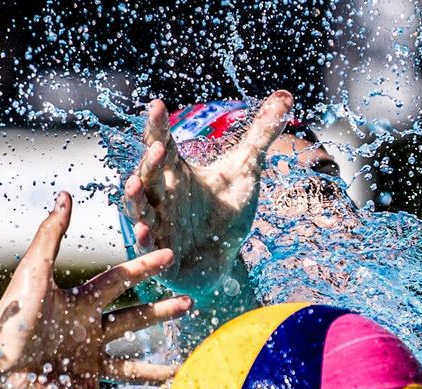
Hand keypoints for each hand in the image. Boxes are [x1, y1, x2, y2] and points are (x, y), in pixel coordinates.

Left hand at [0, 192, 191, 388]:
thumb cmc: (8, 316)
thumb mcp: (34, 272)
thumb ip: (51, 235)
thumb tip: (66, 194)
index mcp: (79, 304)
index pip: (118, 282)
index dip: (143, 268)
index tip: (169, 255)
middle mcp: (86, 333)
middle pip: (132, 322)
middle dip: (160, 314)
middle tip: (188, 305)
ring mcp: (83, 365)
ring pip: (129, 370)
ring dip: (156, 373)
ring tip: (184, 373)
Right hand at [122, 91, 293, 298]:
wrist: (224, 260)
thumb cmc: (227, 213)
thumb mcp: (247, 170)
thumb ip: (260, 134)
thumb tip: (286, 96)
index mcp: (177, 171)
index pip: (162, 143)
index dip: (158, 126)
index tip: (157, 105)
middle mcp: (162, 194)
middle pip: (149, 173)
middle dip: (150, 161)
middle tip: (158, 147)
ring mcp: (158, 222)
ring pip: (139, 206)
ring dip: (135, 197)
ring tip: (135, 184)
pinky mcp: (160, 250)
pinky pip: (148, 243)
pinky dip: (144, 238)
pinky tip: (144, 231)